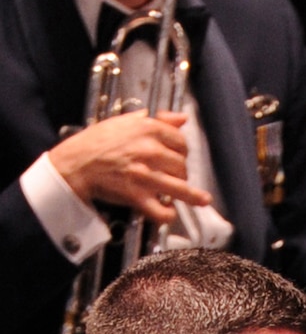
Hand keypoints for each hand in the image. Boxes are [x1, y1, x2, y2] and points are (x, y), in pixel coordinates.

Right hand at [48, 111, 209, 224]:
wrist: (76, 162)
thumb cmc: (98, 141)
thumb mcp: (126, 122)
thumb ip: (157, 120)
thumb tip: (181, 118)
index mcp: (148, 129)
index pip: (181, 142)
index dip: (182, 151)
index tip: (178, 156)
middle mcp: (150, 151)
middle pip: (182, 165)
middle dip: (180, 172)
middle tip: (173, 176)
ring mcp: (145, 175)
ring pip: (180, 188)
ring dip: (191, 196)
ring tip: (201, 200)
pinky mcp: (137, 196)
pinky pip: (162, 212)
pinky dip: (169, 214)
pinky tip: (169, 211)